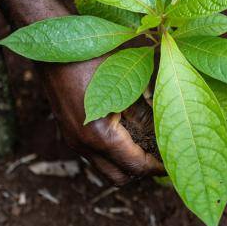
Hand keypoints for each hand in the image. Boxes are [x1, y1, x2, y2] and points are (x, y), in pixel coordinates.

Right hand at [41, 59, 164, 184]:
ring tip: (146, 145)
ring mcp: (73, 141)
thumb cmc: (92, 59)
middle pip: (119, 177)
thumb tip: (165, 130)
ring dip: (126, 163)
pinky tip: (127, 134)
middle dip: (142, 171)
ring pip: (105, 168)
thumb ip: (144, 113)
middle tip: (161, 156)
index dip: (157, 167)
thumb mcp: (125, 84)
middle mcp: (83, 145)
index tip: (174, 161)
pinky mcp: (69, 133)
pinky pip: (95, 155)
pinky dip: (113, 153)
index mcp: (100, 135)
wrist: (53, 47)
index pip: (135, 166)